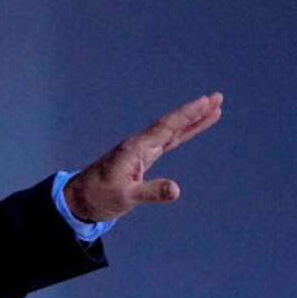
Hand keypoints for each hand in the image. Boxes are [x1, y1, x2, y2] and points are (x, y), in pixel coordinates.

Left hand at [64, 92, 223, 222]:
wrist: (79, 200)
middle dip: (194, 112)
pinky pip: (166, 143)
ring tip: (214, 109)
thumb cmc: (98, 197)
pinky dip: (180, 135)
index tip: (206, 101)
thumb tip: (176, 190)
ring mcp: (140, 152)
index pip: (166, 127)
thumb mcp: (125, 197)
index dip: (187, 115)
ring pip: (171, 132)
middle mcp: (139, 146)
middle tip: (218, 97)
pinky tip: (189, 130)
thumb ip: (150, 192)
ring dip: (192, 121)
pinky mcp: (140, 160)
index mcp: (135, 149)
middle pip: (172, 124)